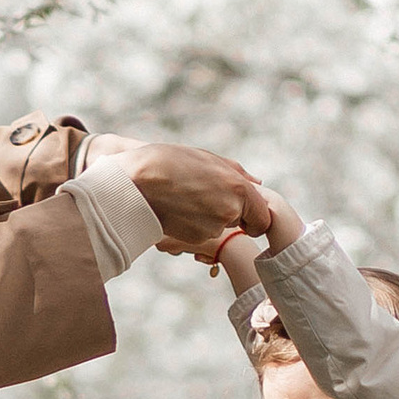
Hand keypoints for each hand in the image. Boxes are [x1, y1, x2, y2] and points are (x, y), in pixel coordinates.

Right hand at [124, 141, 269, 261]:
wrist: (134, 183)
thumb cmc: (169, 163)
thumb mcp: (207, 158)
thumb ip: (237, 174)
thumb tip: (257, 184)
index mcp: (238, 189)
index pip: (263, 219)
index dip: (255, 217)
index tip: (245, 214)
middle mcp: (229, 212)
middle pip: (239, 222)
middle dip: (227, 212)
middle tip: (202, 194)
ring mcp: (211, 228)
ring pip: (218, 227)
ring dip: (207, 216)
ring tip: (184, 197)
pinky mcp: (193, 239)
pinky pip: (201, 233)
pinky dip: (192, 224)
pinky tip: (176, 209)